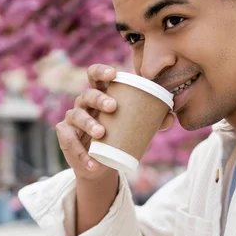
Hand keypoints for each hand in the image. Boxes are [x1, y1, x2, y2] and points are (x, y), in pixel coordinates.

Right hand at [56, 64, 173, 178]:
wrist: (100, 165)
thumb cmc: (118, 137)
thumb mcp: (134, 128)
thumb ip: (152, 122)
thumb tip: (170, 118)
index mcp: (100, 94)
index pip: (95, 75)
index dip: (101, 71)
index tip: (113, 74)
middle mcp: (84, 103)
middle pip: (88, 94)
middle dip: (99, 98)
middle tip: (113, 107)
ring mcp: (72, 118)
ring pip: (77, 115)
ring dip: (88, 123)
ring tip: (101, 133)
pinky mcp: (65, 135)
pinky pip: (70, 141)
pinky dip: (81, 153)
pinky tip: (92, 162)